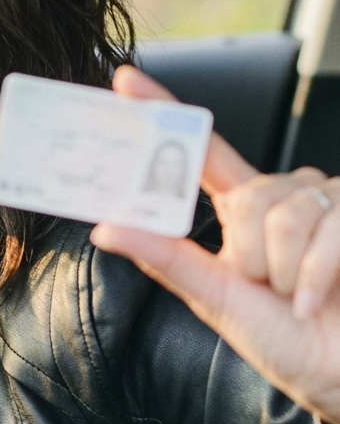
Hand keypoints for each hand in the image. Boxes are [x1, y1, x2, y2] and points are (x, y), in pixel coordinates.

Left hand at [90, 65, 339, 423]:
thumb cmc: (288, 342)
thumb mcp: (217, 301)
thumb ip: (167, 259)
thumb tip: (104, 227)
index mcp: (241, 211)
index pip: (198, 151)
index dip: (164, 111)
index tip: (125, 81)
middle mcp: (281, 195)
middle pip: (247, 197)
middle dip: (252, 257)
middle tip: (268, 288)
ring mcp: (326, 200)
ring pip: (284, 214)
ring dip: (288, 272)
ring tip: (300, 297)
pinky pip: (328, 228)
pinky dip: (319, 275)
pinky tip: (318, 301)